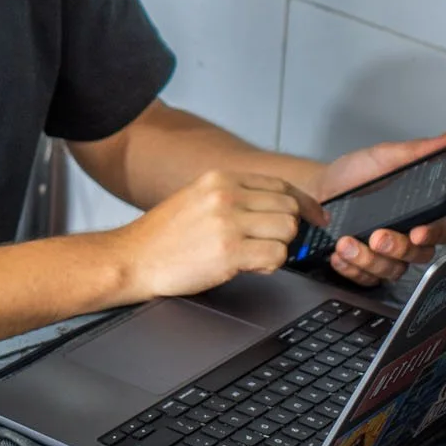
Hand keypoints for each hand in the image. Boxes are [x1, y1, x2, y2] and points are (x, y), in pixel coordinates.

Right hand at [121, 170, 323, 299]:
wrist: (132, 259)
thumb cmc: (163, 237)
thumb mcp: (197, 199)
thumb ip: (234, 197)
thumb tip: (277, 207)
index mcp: (219, 178)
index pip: (280, 184)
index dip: (303, 203)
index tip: (314, 218)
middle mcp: (225, 194)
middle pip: (289, 206)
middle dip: (291, 229)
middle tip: (279, 244)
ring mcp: (227, 221)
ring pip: (287, 230)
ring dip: (280, 248)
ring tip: (257, 256)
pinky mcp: (228, 250)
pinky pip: (276, 255)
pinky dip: (271, 265)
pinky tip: (251, 266)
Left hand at [313, 133, 445, 285]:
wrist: (317, 189)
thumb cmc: (354, 175)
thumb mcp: (383, 157)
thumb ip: (416, 152)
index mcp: (419, 212)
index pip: (442, 230)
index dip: (435, 234)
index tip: (418, 232)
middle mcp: (406, 237)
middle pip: (418, 256)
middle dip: (398, 248)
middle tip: (378, 236)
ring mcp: (386, 255)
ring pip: (392, 270)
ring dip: (369, 260)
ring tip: (346, 243)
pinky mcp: (364, 268)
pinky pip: (367, 280)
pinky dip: (352, 270)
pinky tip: (338, 255)